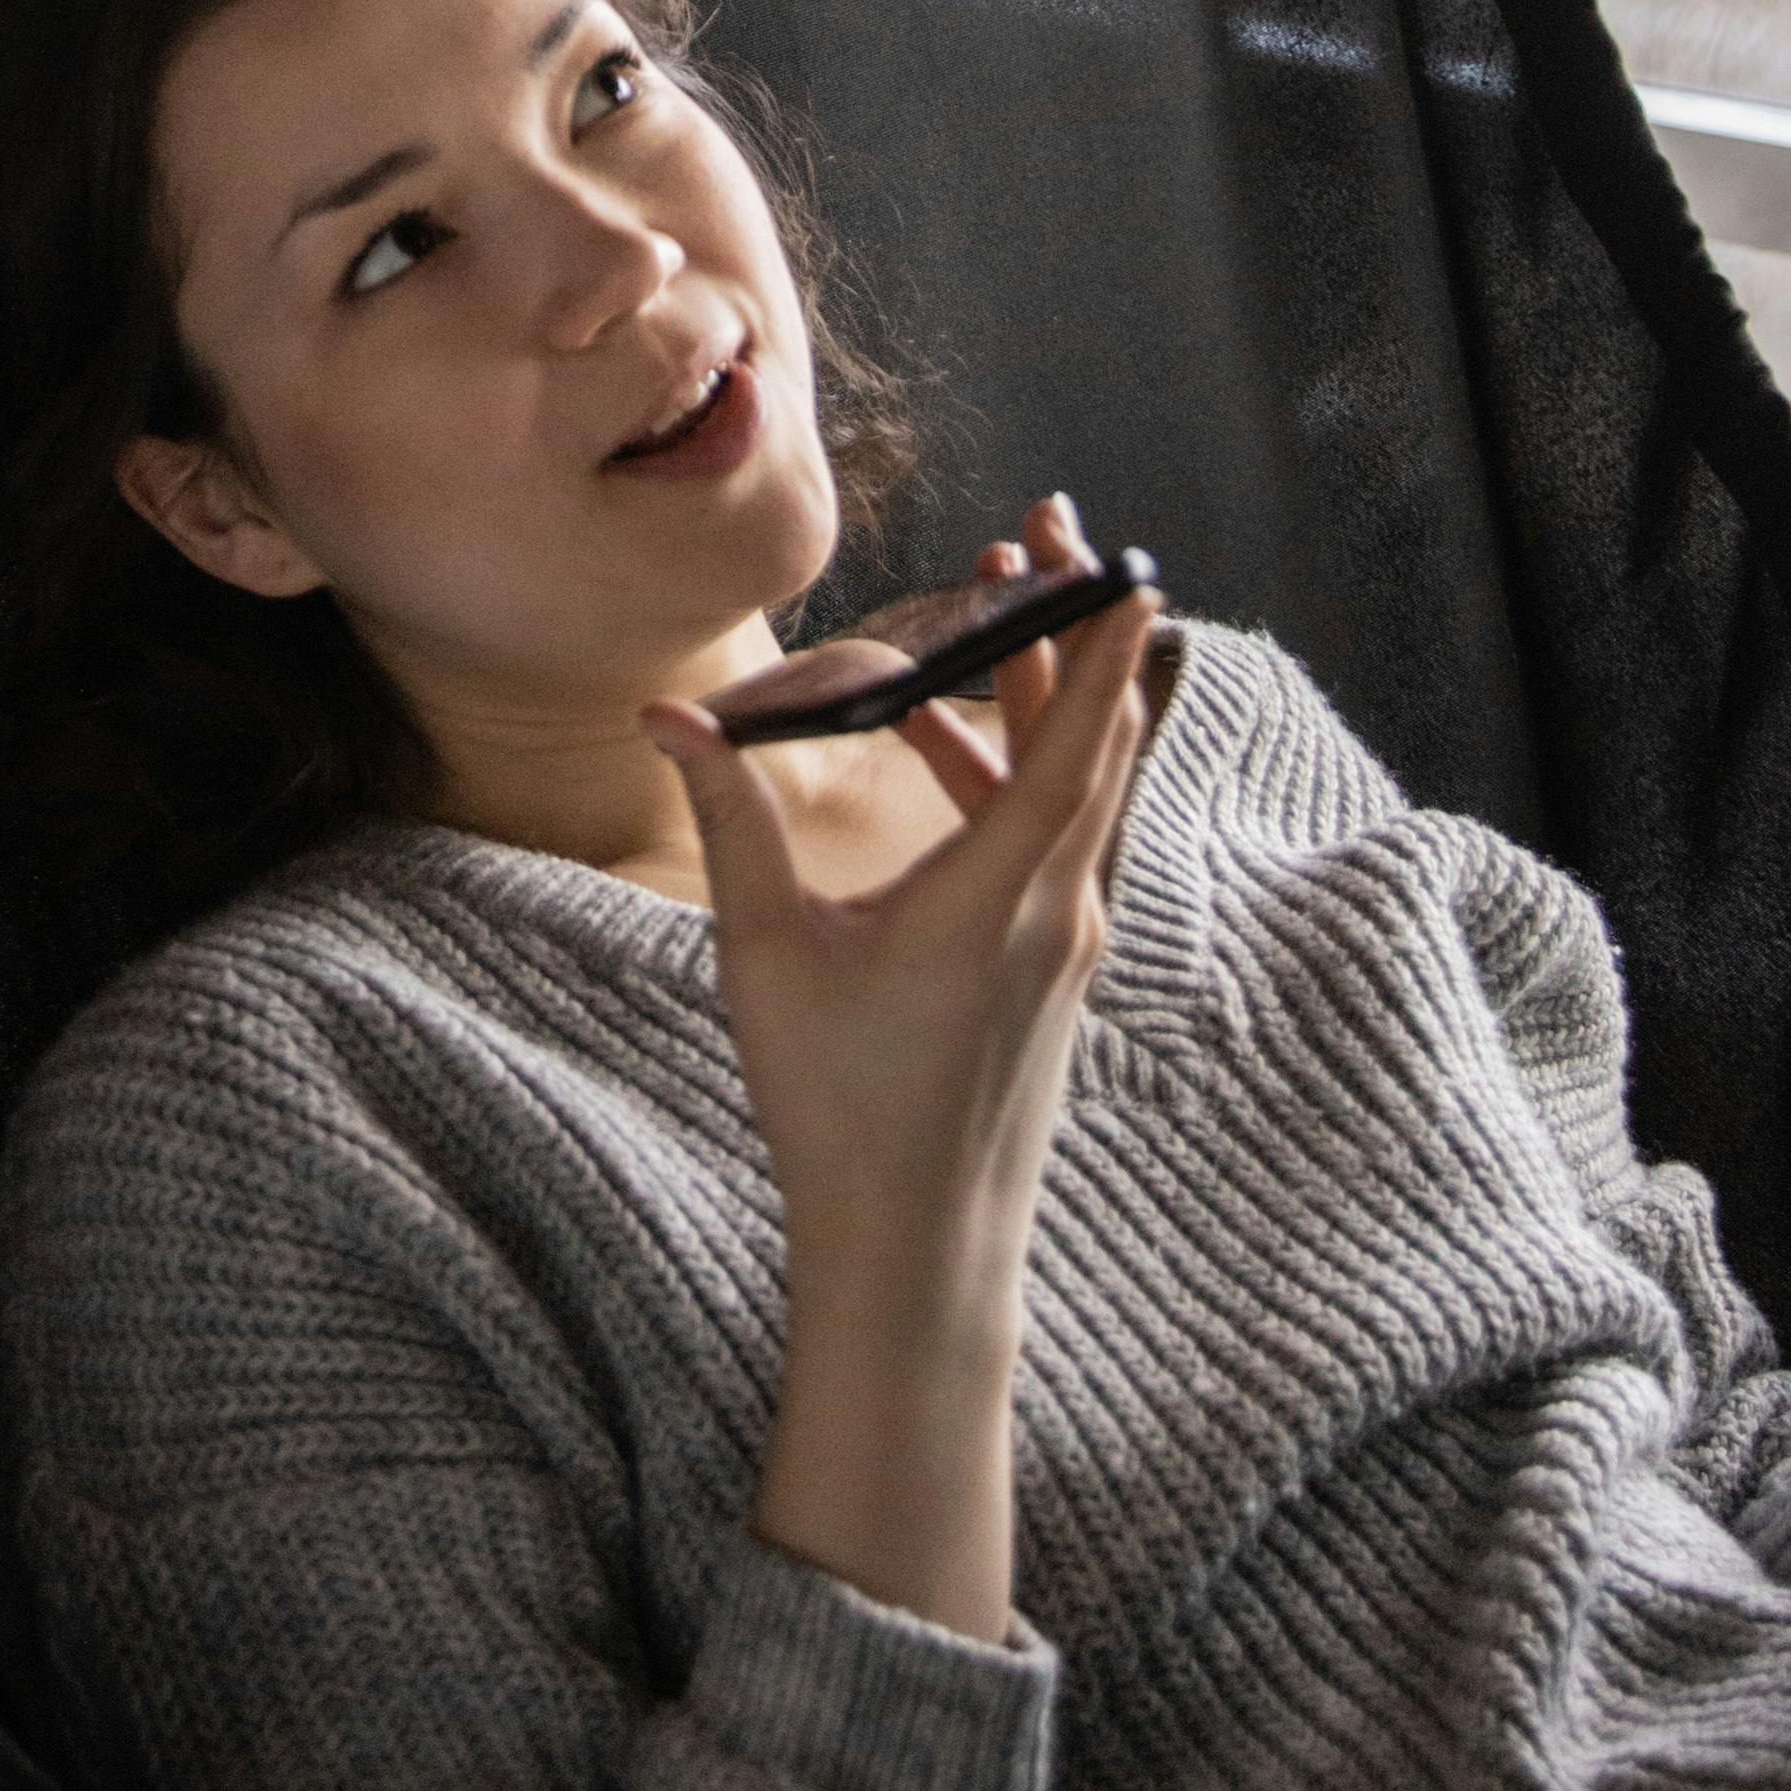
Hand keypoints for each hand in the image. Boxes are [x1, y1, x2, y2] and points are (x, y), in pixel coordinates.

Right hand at [647, 525, 1158, 1636]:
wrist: (919, 1249)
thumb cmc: (839, 1107)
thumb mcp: (768, 954)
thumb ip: (731, 820)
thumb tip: (669, 717)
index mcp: (1000, 893)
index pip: (1077, 739)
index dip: (1103, 644)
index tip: (1122, 562)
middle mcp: (1057, 907)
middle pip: (1092, 740)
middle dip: (1072, 632)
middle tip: (1050, 541)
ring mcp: (1066, 942)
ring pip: (1077, 788)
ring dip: (1043, 699)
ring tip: (991, 614)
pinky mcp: (1052, 970)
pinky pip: (1055, 840)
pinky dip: (1015, 774)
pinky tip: (943, 747)